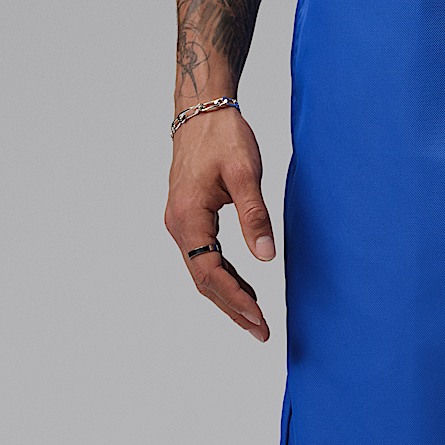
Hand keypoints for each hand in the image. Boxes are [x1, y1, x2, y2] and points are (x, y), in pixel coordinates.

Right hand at [164, 106, 274, 341]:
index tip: (260, 318)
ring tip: (257, 320)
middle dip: (233, 309)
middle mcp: (179, 225)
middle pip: (204, 281)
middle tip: (262, 332)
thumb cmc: (223, 137)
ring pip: (204, 273)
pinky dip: (225, 278)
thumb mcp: (245, 173)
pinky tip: (246, 289)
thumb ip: (255, 215)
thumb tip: (266, 256)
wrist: (201, 112)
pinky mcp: (190, 220)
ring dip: (229, 297)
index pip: (210, 272)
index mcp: (188, 218)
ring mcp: (182, 224)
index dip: (235, 299)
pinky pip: (206, 259)